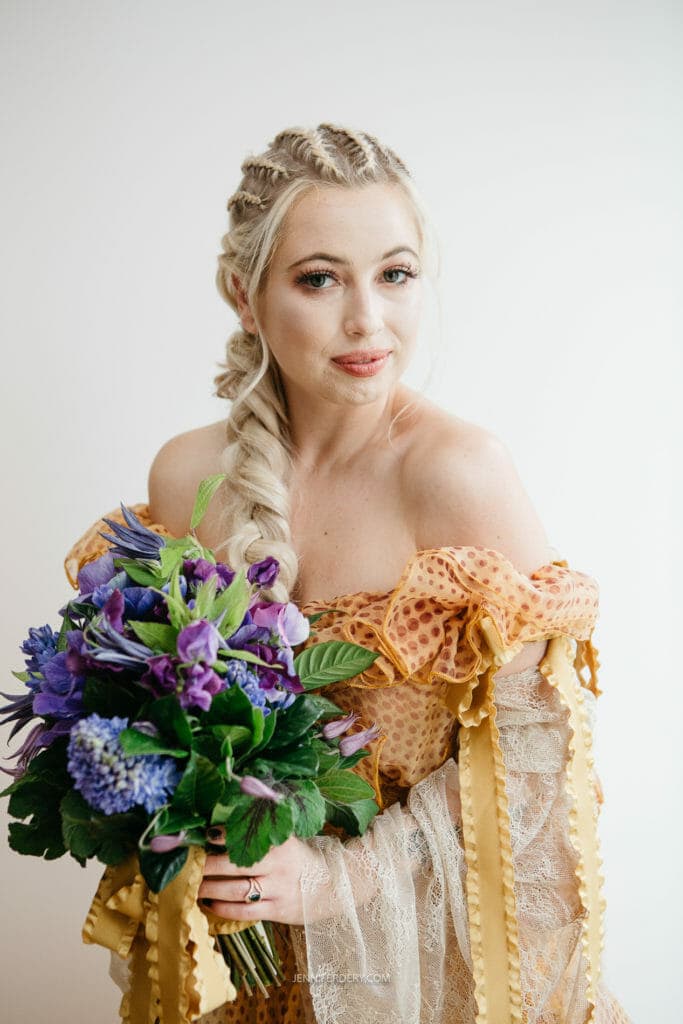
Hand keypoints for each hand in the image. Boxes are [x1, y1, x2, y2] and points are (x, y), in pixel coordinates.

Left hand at [197, 827, 323, 925]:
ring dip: (211, 889)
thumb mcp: (287, 839)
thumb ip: (263, 832)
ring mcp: (278, 891)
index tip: (206, 833)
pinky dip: (224, 909)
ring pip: (238, 891)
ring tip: (192, 885)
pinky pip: (245, 913)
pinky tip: (209, 904)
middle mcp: (279, 866)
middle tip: (189, 863)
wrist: (333, 886)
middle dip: (210, 865)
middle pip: (238, 865)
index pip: (250, 837)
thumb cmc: (301, 858)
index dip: (226, 835)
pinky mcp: (277, 911)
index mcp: (282, 843)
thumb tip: (224, 823)